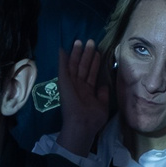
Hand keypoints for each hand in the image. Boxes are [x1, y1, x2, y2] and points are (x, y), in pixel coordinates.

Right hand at [57, 40, 110, 154]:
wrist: (82, 124)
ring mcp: (71, 84)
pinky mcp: (64, 83)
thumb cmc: (93, 118)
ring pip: (74, 65)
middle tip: (90, 41)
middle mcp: (79, 86)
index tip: (97, 52)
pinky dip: (62, 59)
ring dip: (77, 53)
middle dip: (86, 54)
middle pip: (83, 67)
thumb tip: (103, 85)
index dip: (94, 63)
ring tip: (80, 41)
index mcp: (87, 92)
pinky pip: (63, 69)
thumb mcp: (102, 105)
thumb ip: (102, 94)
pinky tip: (61, 49)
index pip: (91, 73)